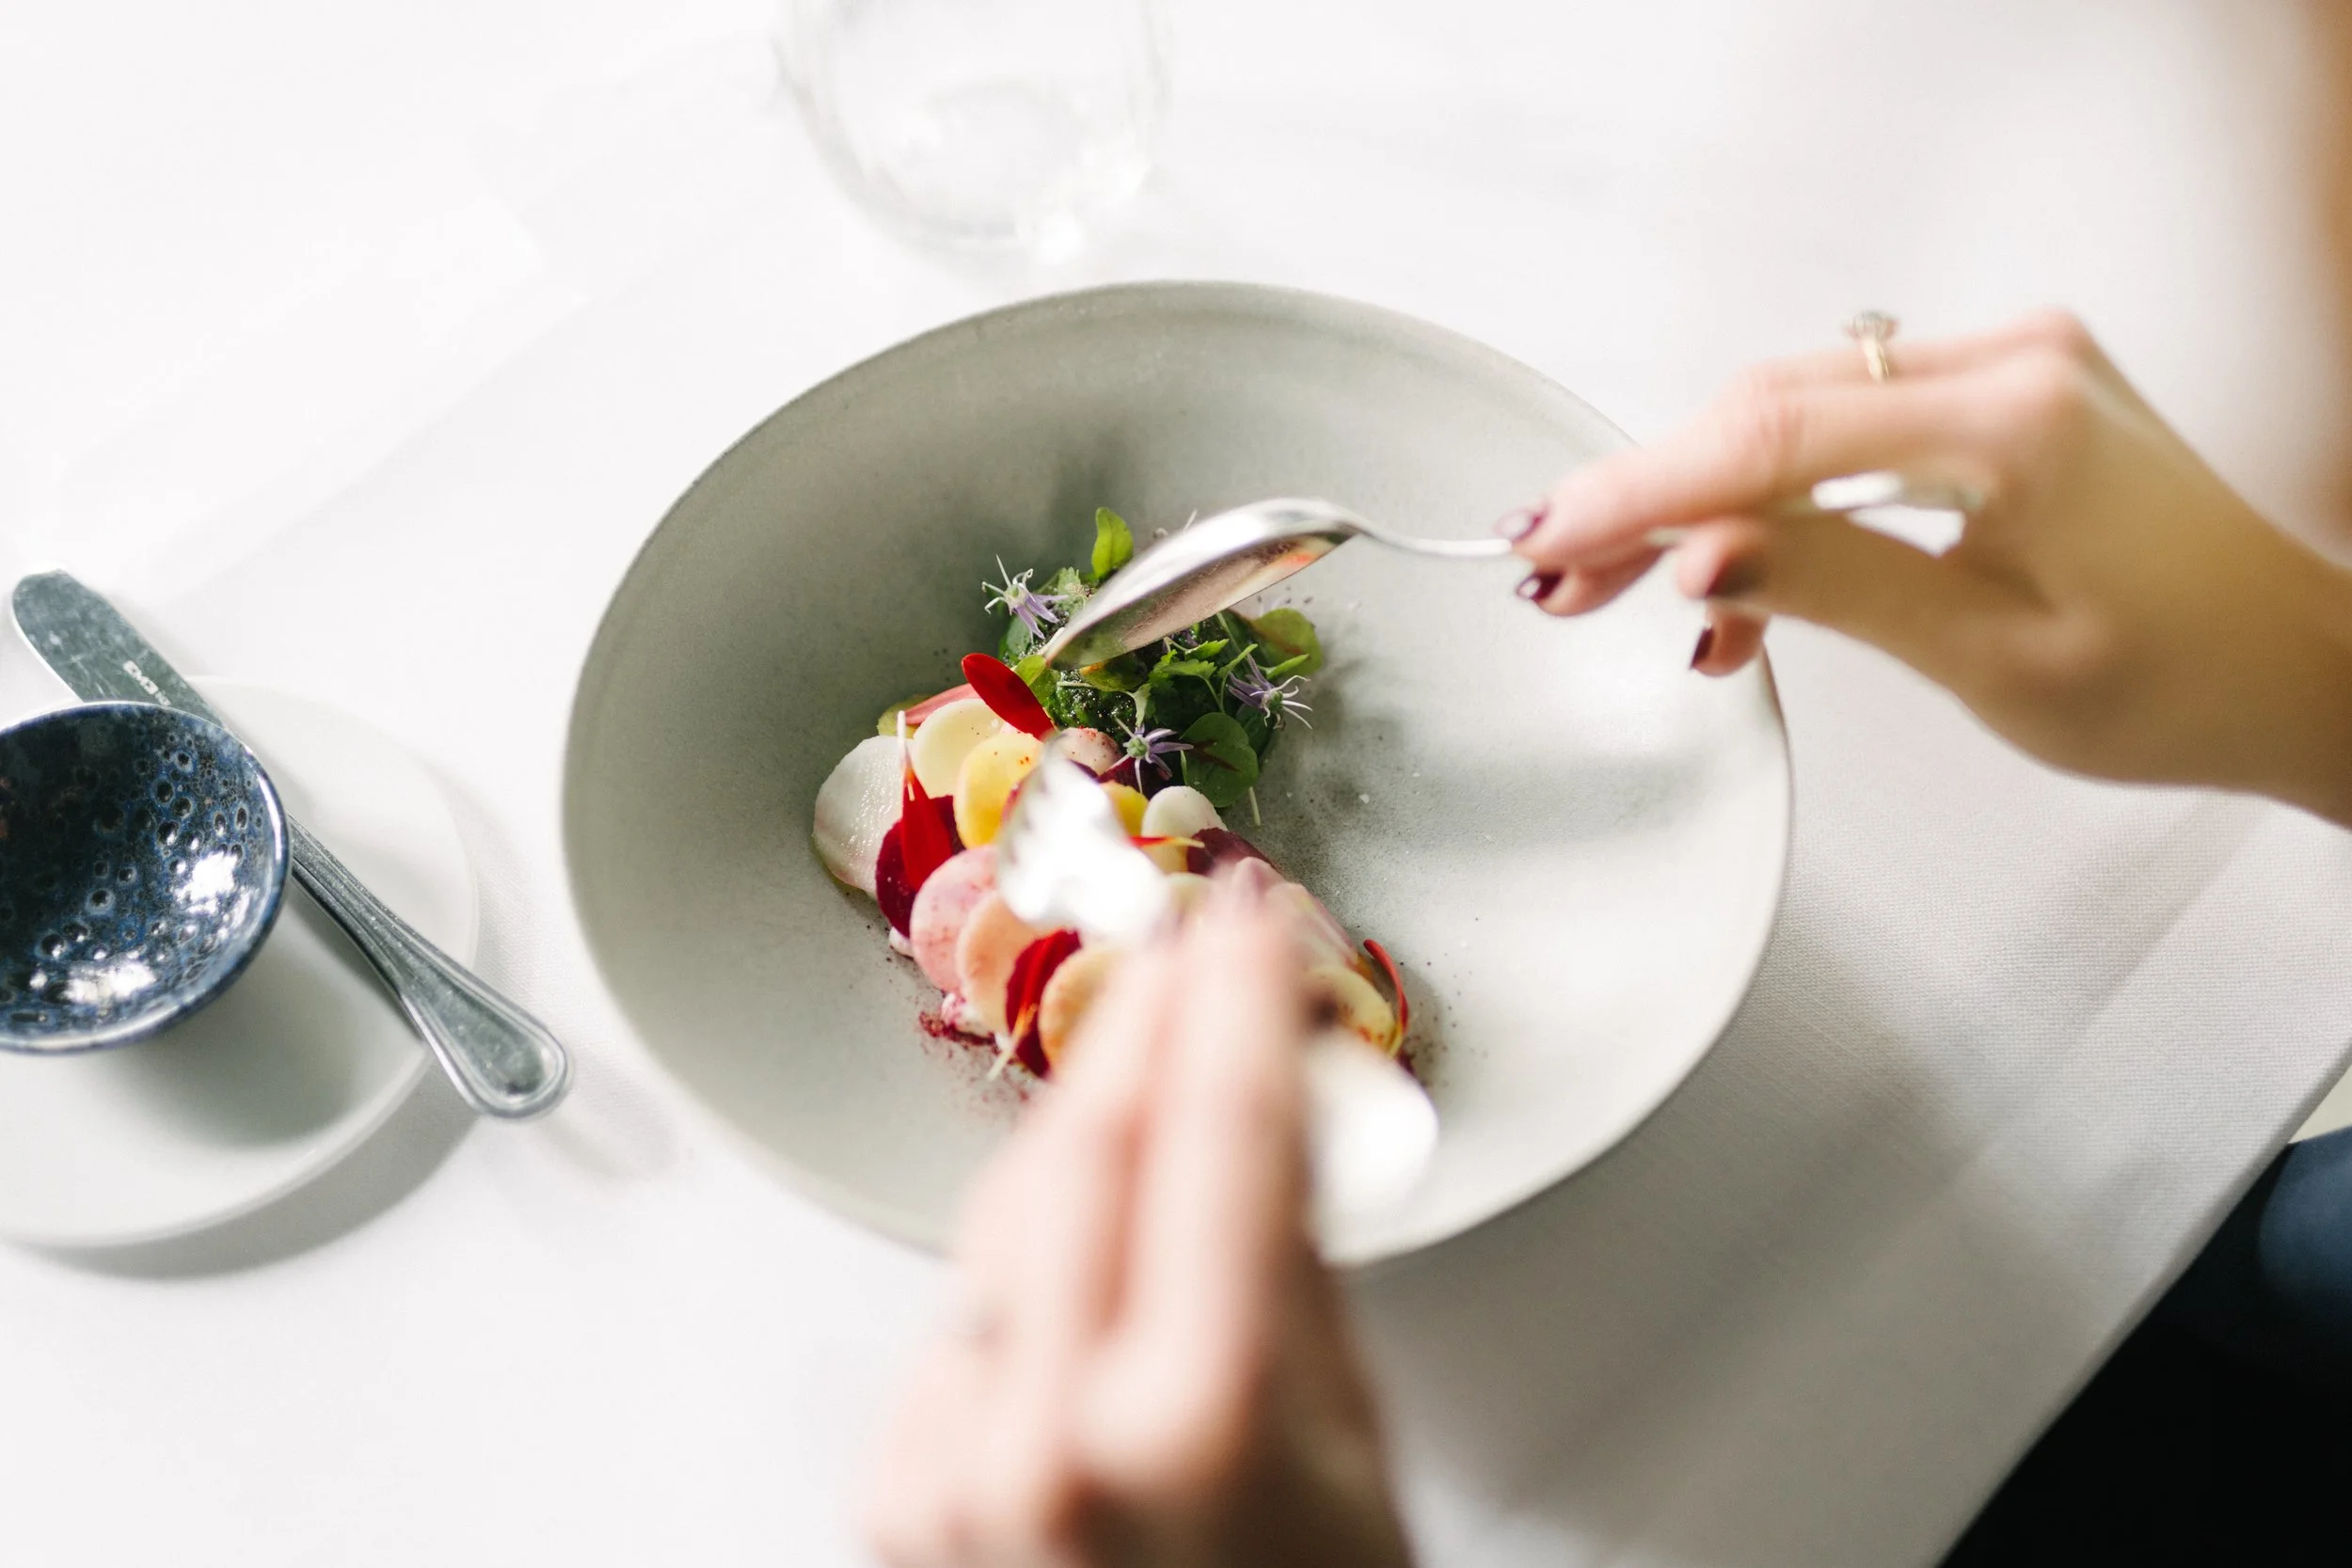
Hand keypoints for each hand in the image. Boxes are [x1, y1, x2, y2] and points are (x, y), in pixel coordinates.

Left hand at [860, 886, 1412, 1567]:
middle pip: (1081, 1148)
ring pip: (1009, 1217)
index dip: (1238, 1002)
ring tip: (1158, 1064)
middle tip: (1195, 953)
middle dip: (1142, 1026)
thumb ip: (1288, 1262)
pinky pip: (967, 1311)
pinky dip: (1033, 1250)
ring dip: (1085, 1125)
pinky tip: (1091, 1229)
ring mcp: (950, 1470)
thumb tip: (1262, 1108)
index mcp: (1191, 1420)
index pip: (1216, 1137)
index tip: (1254, 925)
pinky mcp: (901, 1491)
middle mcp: (1044, 1440)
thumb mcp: (1349, 1444)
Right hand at [1509, 311, 2351, 825]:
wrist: (2291, 670)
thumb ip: (1833, 588)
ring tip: (1608, 587)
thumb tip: (1696, 560)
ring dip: (1699, 501)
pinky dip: (1775, 501)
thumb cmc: (2184, 679)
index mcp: (2014, 422)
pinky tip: (1727, 587)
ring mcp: (2004, 371)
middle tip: (1553, 572)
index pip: (1775, 438)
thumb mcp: (1990, 655)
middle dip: (1650, 496)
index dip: (1645, 490)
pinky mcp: (1998, 398)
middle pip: (1770, 412)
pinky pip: (1847, 433)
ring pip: (1795, 418)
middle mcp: (2008, 366)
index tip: (1554, 537)